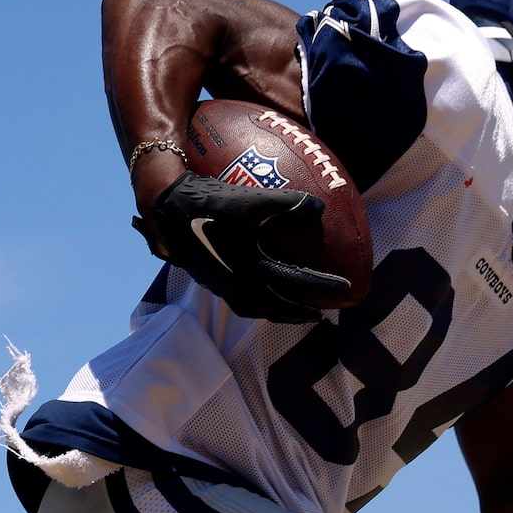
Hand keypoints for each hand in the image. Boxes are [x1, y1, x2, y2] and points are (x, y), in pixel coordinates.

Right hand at [132, 171, 349, 321]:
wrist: (167, 209)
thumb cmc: (209, 202)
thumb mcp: (251, 199)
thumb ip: (286, 203)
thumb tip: (319, 209)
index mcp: (248, 268)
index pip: (294, 281)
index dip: (322, 284)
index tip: (345, 288)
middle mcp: (234, 283)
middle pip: (273, 308)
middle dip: (298, 313)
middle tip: (320, 314)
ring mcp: (219, 283)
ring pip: (253, 308)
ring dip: (276, 312)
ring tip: (291, 309)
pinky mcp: (209, 278)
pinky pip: (238, 299)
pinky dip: (257, 301)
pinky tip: (260, 288)